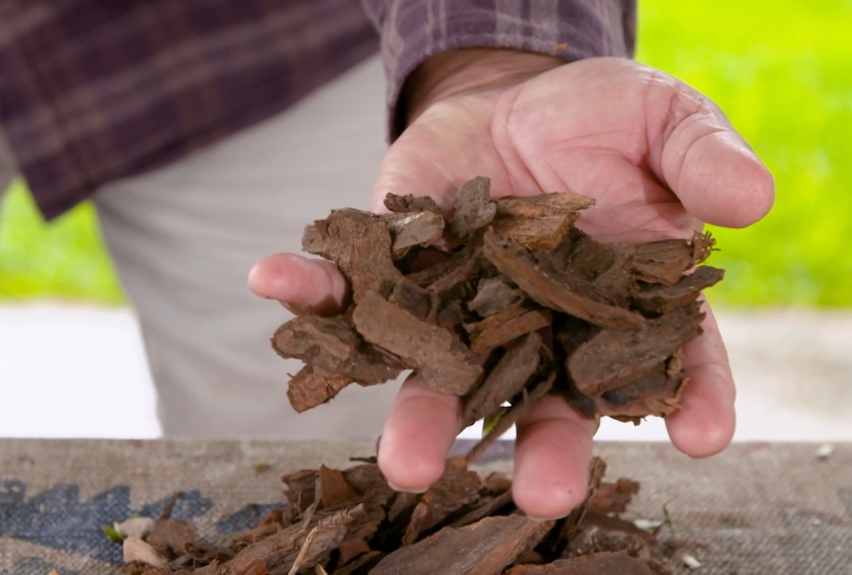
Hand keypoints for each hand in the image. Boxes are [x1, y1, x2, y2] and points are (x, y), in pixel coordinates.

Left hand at [249, 52, 773, 519]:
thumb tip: (748, 201)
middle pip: (545, 402)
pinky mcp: (396, 273)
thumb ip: (699, 158)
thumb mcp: (662, 119)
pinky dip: (314, 292)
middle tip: (541, 495)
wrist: (510, 98)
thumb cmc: (597, 118)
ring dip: (421, 418)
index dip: (691, 399)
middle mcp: (535, 330)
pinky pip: (349, 292)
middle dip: (542, 449)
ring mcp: (458, 311)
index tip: (701, 438)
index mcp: (616, 309)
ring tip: (409, 462)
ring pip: (442, 376)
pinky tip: (278, 283)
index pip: (667, 364)